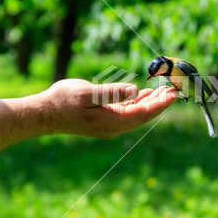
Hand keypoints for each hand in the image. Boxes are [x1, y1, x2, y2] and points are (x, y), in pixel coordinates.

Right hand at [41, 79, 177, 138]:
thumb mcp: (87, 92)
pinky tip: (142, 94)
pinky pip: (126, 114)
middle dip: (159, 103)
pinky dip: (137, 104)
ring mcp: (109, 126)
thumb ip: (112, 92)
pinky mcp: (104, 122)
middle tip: (174, 90)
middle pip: (143, 115)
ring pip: (136, 115)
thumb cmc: (62, 101)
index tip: (174, 94)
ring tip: (163, 91)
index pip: (143, 113)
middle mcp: (113, 127)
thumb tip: (135, 90)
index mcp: (111, 121)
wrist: (43, 115)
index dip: (160, 103)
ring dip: (150, 103)